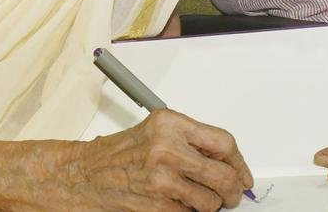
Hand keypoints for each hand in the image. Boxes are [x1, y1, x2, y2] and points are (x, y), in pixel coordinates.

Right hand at [70, 109, 253, 210]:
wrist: (84, 174)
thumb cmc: (119, 154)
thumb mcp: (157, 132)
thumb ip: (192, 141)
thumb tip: (228, 162)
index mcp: (171, 124)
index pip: (223, 143)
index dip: (239, 163)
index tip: (243, 174)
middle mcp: (167, 148)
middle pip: (223, 174)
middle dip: (233, 190)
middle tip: (232, 195)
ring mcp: (161, 177)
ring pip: (209, 200)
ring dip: (209, 205)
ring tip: (196, 198)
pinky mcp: (156, 204)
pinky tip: (175, 202)